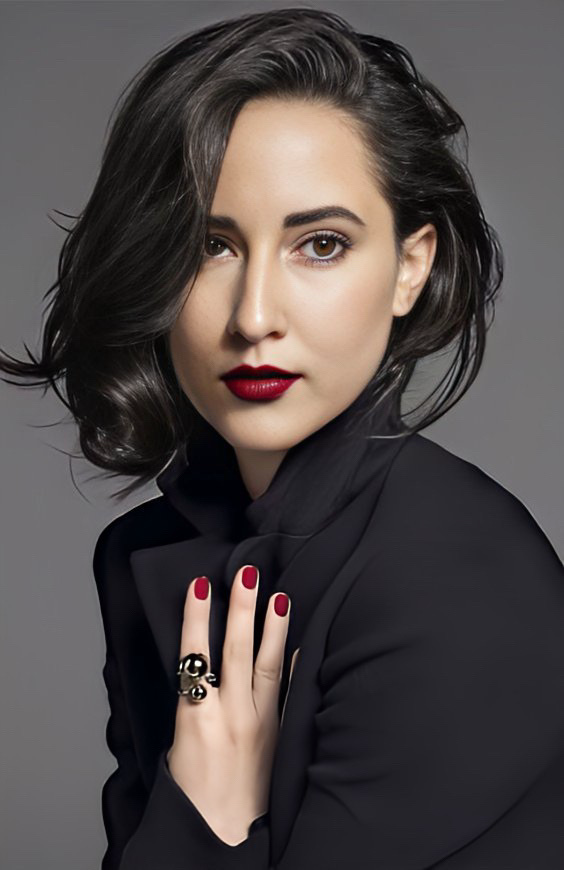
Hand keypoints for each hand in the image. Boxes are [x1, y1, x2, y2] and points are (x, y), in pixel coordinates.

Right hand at [166, 565, 293, 845]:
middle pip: (235, 650)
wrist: (222, 835)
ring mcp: (260, 723)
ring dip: (273, 627)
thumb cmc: (192, 791)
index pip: (194, 655)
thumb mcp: (179, 741)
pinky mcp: (279, 734)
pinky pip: (292, 694)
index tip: (199, 585)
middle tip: (247, 572)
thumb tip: (200, 662)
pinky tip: (306, 642)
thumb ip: (193, 701)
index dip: (195, 618)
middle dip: (240, 608)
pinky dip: (299, 667)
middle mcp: (230, 715)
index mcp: (196, 718)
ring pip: (269, 665)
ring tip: (279, 594)